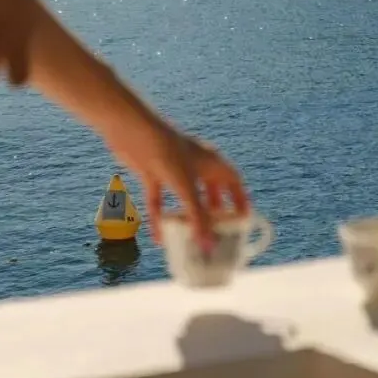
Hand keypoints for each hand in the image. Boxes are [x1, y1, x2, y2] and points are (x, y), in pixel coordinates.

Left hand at [113, 109, 248, 247]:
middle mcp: (195, 163)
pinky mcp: (154, 174)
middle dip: (215, 211)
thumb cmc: (167, 151)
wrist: (134, 130)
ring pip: (186, 197)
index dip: (240, 198)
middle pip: (211, 190)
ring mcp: (174, 168)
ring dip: (187, 217)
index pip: (233, 180)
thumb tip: (208, 247)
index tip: (244, 218)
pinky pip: (160, 201)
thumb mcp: (187, 188)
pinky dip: (160, 219)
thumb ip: (198, 218)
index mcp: (211, 161)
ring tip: (192, 239)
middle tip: (219, 233)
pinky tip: (159, 239)